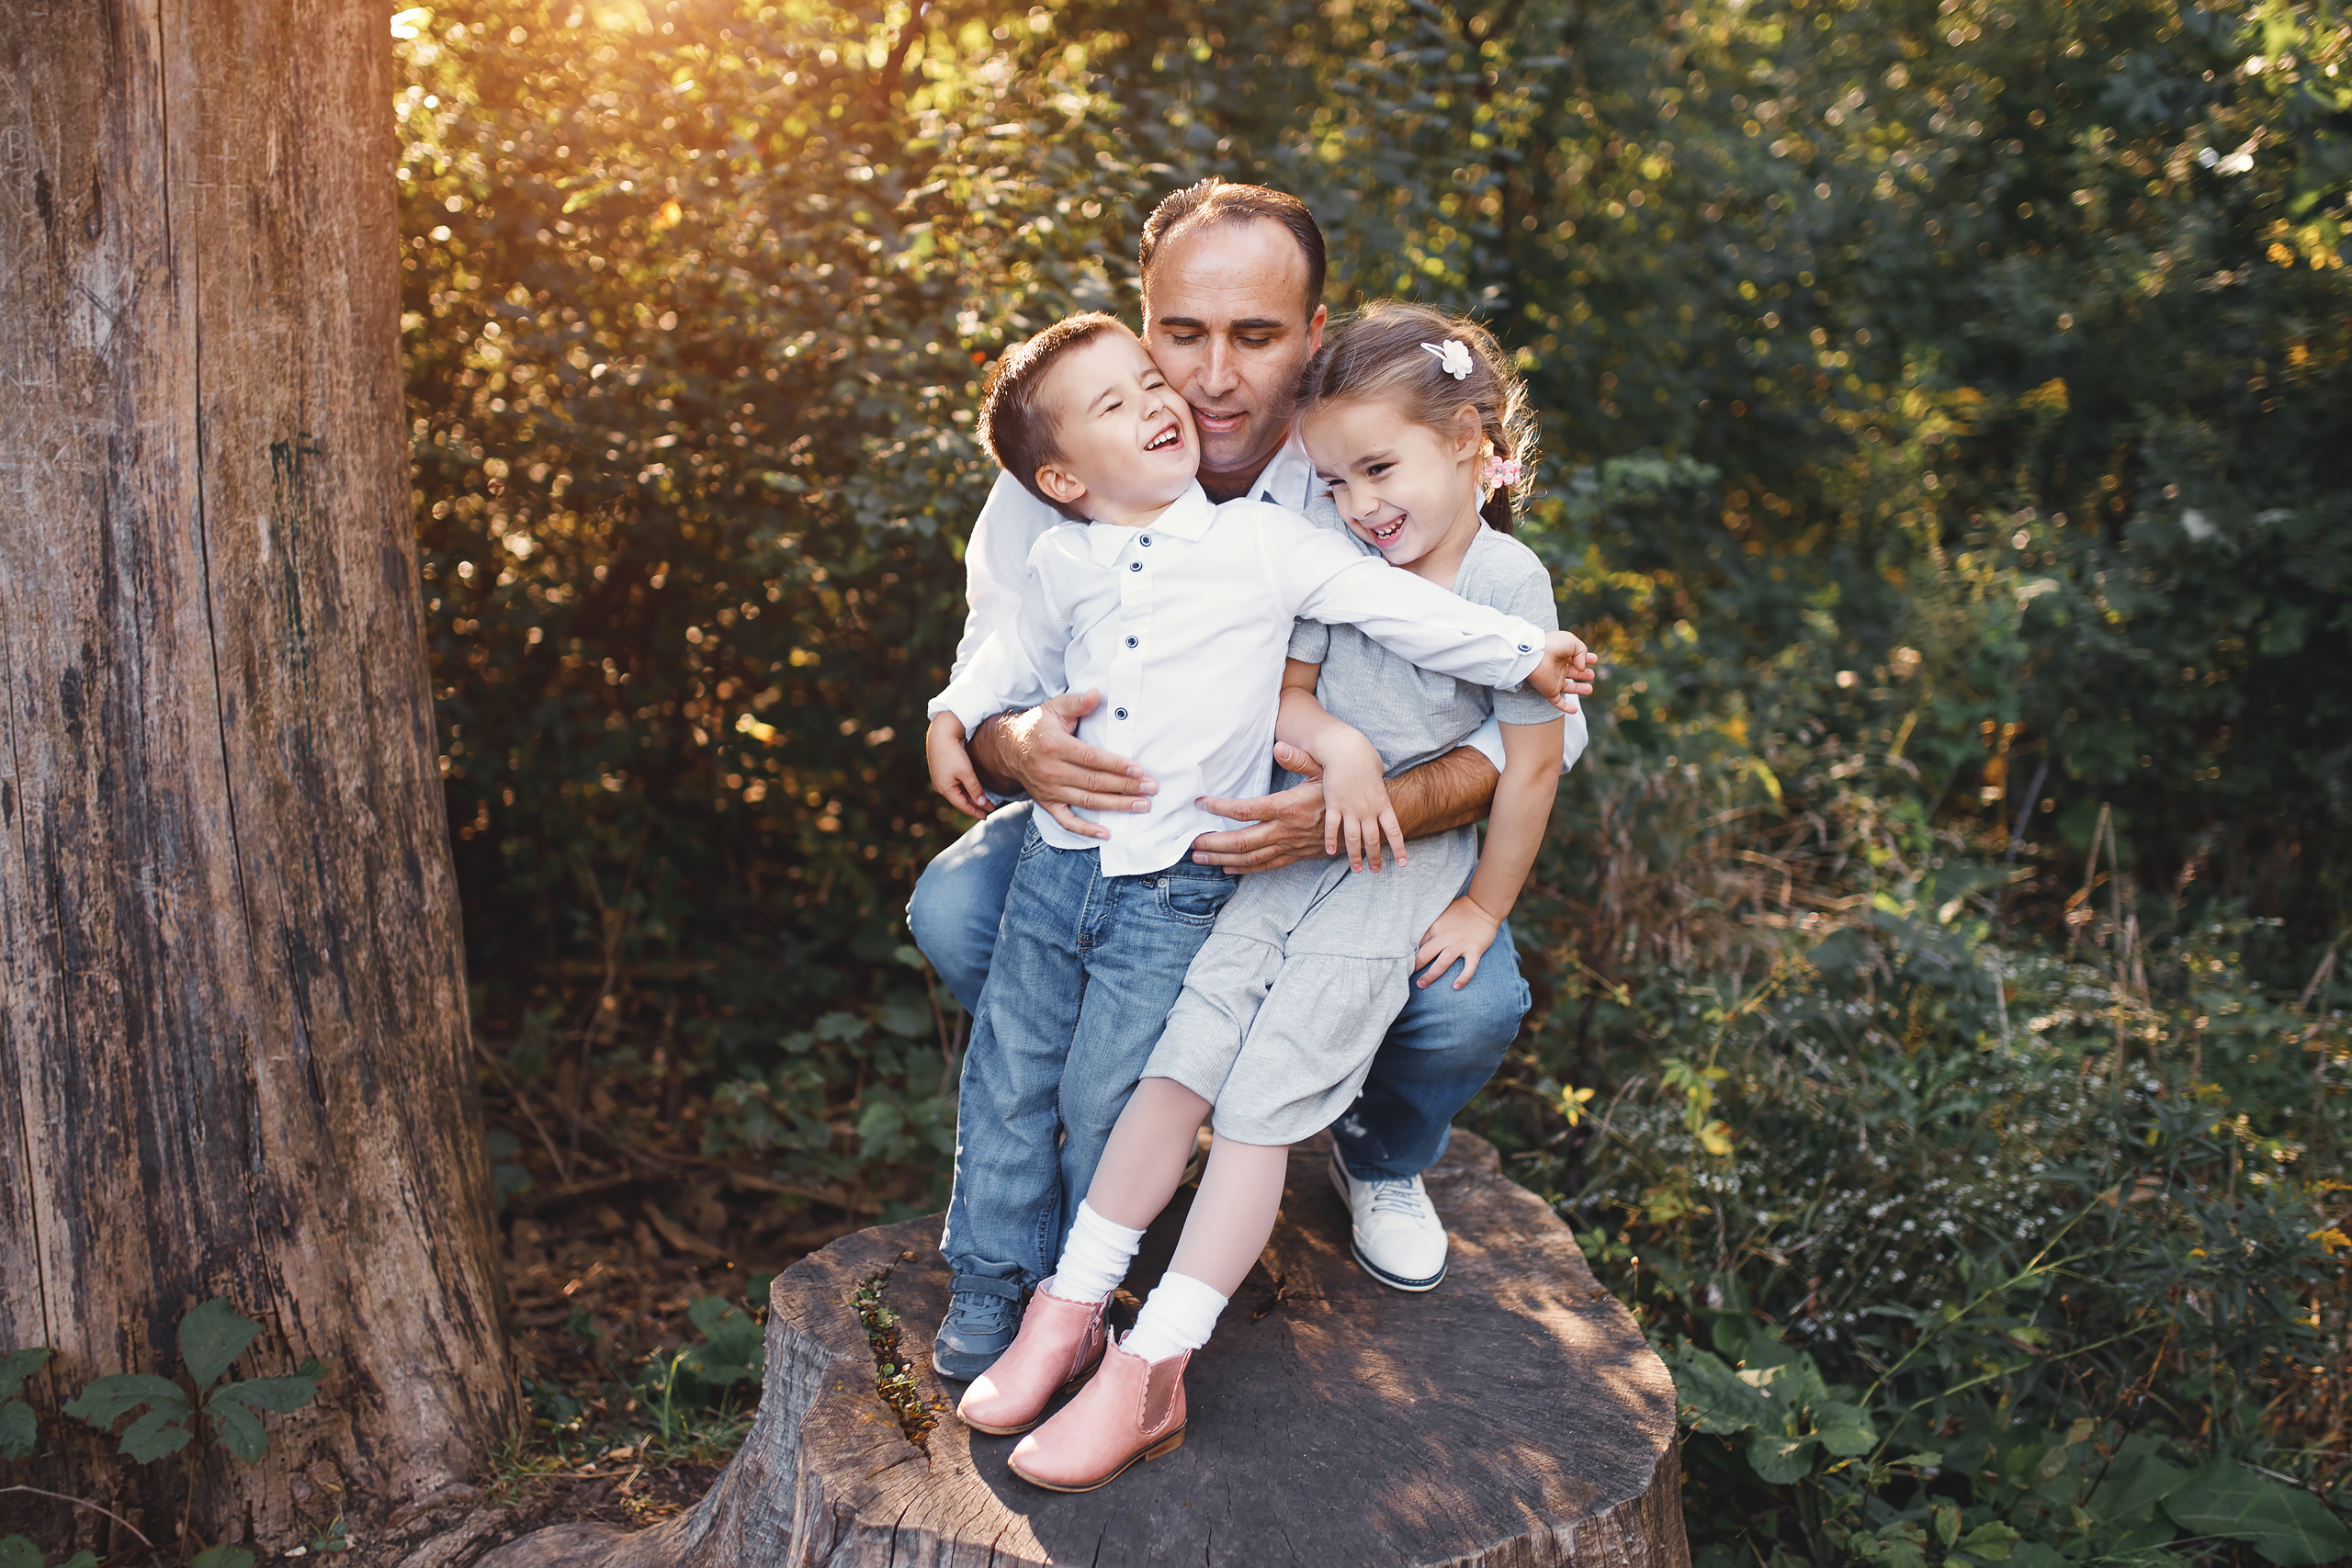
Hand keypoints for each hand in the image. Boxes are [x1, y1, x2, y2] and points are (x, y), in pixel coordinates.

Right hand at [925, 713, 991, 818]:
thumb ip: (974, 789)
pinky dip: (966, 788)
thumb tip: (982, 803)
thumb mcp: (966, 772)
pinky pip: (957, 784)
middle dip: (975, 805)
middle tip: (989, 809)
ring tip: (984, 800)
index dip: (975, 811)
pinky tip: (974, 789)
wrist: (941, 732)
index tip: (987, 816)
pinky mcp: (943, 770)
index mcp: (945, 789)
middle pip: (961, 800)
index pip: (963, 805)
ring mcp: (941, 778)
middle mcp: (941, 786)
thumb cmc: (952, 752)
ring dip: (971, 796)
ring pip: (959, 792)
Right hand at [974, 689, 1156, 841]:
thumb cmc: (1038, 725)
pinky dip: (1086, 830)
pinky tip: (1107, 834)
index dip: (1116, 765)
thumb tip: (1096, 693)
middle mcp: (1051, 770)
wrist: (1007, 748)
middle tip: (1151, 788)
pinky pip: (1067, 821)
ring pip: (1087, 802)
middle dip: (1126, 787)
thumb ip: (1076, 702)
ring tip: (1143, 806)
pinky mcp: (1047, 803)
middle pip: (1094, 782)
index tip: (1139, 770)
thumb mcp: (1055, 707)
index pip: (1091, 758)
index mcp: (1054, 746)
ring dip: (1117, 806)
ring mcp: (1049, 790)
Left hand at [1189, 742, 1331, 871]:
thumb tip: (1280, 748)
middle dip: (1213, 843)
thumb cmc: (1339, 791)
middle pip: (1242, 842)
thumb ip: (1300, 759)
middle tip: (1190, 843)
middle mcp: (1285, 830)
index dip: (1221, 807)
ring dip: (1222, 859)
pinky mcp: (1294, 856)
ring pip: (1250, 858)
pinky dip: (1243, 869)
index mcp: (1288, 807)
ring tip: (1199, 858)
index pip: (1246, 810)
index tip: (1201, 804)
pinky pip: (1265, 866)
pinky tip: (1226, 868)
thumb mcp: (1323, 770)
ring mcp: (1289, 846)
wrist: (1362, 822)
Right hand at [1317, 734, 1406, 873]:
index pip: (1394, 831)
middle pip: (1373, 840)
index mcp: (1382, 803)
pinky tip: (1330, 852)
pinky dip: (1331, 841)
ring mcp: (1351, 808)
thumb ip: (1379, 789)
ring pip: (1354, 839)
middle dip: (1375, 857)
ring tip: (1357, 868)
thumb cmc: (1363, 759)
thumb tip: (1381, 794)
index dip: (1399, 848)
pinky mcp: (1334, 804)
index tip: (1402, 863)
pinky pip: (1332, 827)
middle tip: (1375, 870)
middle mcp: (1368, 809)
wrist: (1347, 750)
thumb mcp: (1378, 774)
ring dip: (1355, 856)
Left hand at [1414, 894, 1503, 989]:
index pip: (1417, 943)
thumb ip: (1430, 924)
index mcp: (1435, 927)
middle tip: (1406, 976)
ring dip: (1430, 975)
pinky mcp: (1474, 949)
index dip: (1409, 953)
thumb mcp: (1440, 913)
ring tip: (1421, 984)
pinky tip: (1455, 987)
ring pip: (1442, 963)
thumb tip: (1414, 936)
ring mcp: (1460, 944)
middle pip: (1425, 955)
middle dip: (1414, 966)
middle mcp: (1445, 937)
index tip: (1403, 961)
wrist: (1483, 905)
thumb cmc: (1460, 910)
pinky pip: (1469, 967)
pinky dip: (1463, 978)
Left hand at [1525, 630, 1598, 713]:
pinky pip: (1557, 702)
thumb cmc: (1553, 645)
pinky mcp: (1549, 690)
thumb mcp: (1572, 642)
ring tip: (1590, 689)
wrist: (1536, 655)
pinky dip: (1565, 708)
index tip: (1594, 660)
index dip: (1586, 659)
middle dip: (1583, 674)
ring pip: (1568, 688)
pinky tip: (1574, 710)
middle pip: (1572, 673)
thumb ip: (1582, 652)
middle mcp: (1557, 667)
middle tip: (1591, 675)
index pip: (1575, 658)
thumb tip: (1582, 667)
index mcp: (1562, 654)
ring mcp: (1553, 680)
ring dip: (1579, 689)